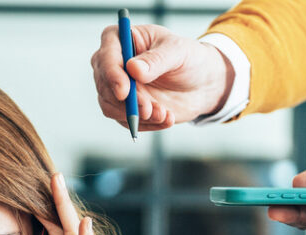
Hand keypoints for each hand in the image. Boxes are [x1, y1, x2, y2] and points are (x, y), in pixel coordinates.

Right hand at [91, 23, 232, 130]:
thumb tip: (133, 69)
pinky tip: (166, 118)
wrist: (201, 84)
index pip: (105, 56)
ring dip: (136, 115)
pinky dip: (146, 124)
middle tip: (149, 109)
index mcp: (121, 39)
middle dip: (127, 101)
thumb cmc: (189, 59)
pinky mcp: (123, 108)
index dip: (111, 74)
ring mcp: (116, 87)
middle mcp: (113, 63)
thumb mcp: (178, 52)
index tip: (124, 92)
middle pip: (104, 85)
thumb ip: (157, 60)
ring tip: (163, 114)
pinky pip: (124, 121)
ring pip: (110, 106)